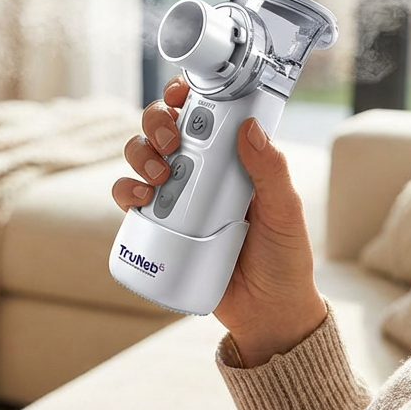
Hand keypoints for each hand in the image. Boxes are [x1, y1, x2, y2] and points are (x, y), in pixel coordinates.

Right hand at [112, 75, 325, 365]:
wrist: (266, 313)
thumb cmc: (284, 259)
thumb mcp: (285, 212)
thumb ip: (271, 171)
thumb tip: (249, 128)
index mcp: (232, 159)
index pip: (204, 114)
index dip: (185, 96)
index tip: (181, 96)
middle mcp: (200, 172)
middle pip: (164, 128)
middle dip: (156, 122)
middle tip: (170, 141)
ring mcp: (176, 198)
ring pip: (141, 158)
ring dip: (139, 154)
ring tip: (158, 175)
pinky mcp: (158, 228)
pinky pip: (130, 200)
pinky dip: (125, 191)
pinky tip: (139, 198)